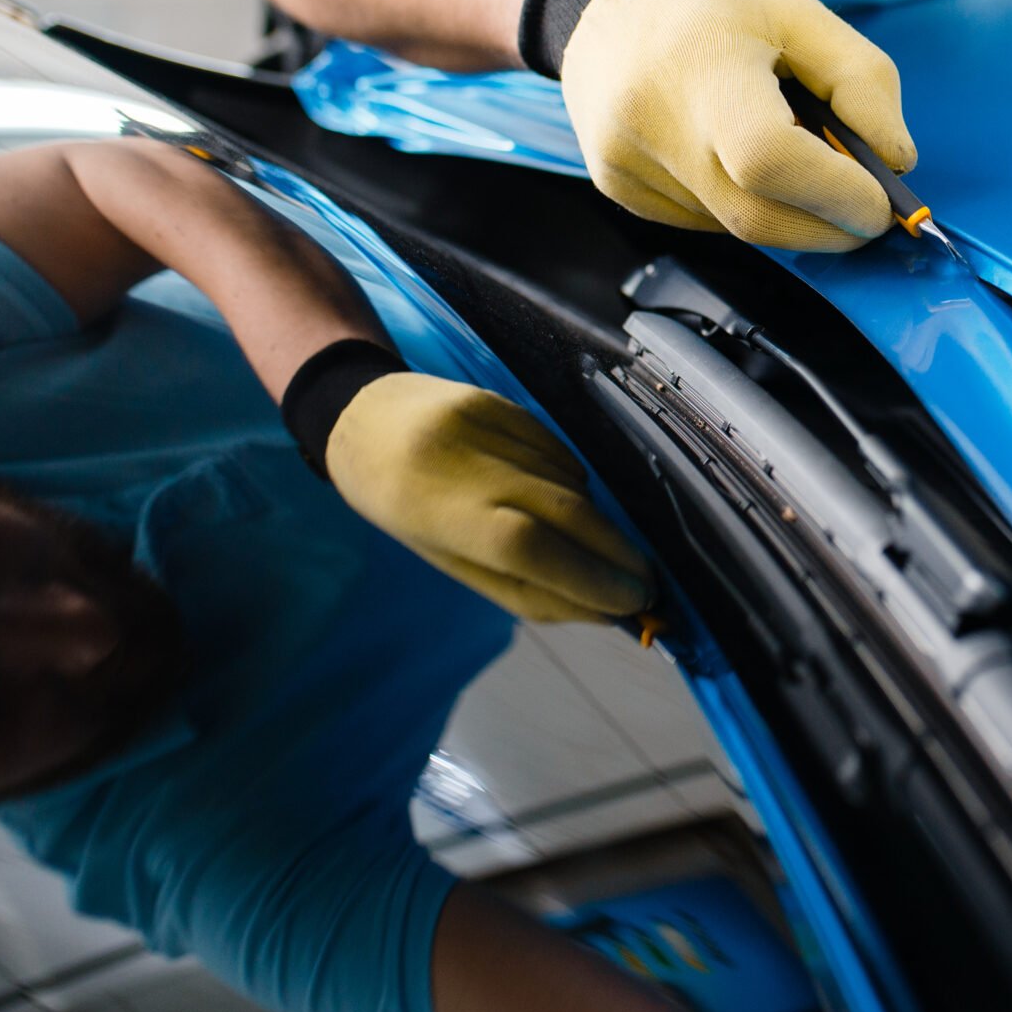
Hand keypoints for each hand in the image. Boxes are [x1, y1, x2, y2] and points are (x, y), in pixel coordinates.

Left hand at [325, 372, 652, 622]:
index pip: (526, 547)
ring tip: (601, 549)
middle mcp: (462, 461)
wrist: (364, 419)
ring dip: (597, 524)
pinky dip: (575, 485)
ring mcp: (484, 423)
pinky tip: (567, 501)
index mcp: (437, 513)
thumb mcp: (450, 562)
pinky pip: (559, 453)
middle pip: (563, 509)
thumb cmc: (404, 508)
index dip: (588, 576)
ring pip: (568, 482)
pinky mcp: (501, 400)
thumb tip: (603, 611)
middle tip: (647, 584)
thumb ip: (524, 590)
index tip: (633, 603)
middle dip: (616, 553)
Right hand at [560, 0, 916, 250]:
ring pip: (733, 226)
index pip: (770, 160)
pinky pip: (703, 221)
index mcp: (697, 64)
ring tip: (791, 149)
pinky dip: (743, 203)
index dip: (837, 195)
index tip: (882, 204)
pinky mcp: (617, 187)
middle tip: (866, 208)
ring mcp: (623, 163)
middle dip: (827, 226)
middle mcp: (647, 122)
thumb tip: (895, 163)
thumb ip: (862, 83)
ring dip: (785, 210)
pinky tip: (737, 153)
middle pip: (755, 218)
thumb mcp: (801, 11)